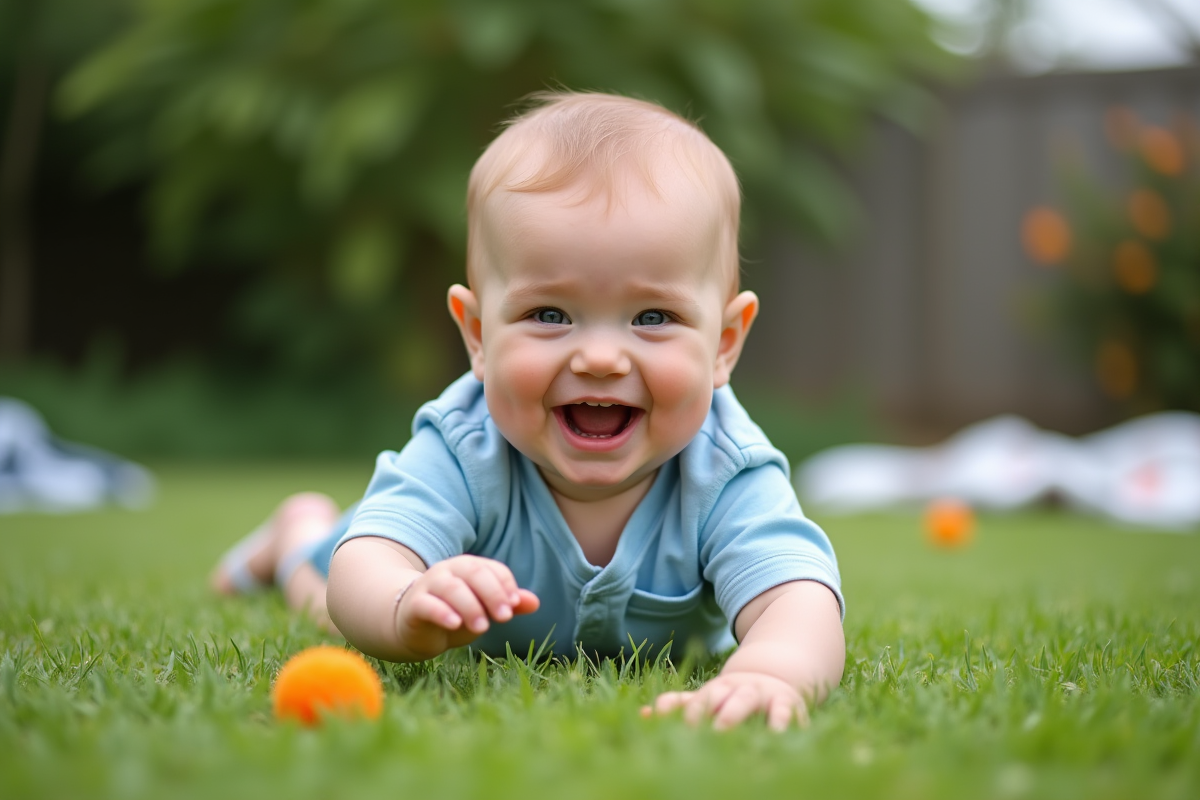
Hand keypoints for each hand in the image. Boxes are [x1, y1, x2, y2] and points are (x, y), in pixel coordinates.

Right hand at [393, 555, 538, 659]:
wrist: (414, 627)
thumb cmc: (455, 613)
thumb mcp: (484, 610)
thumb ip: (507, 604)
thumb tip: (535, 603)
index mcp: (469, 568)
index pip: (492, 569)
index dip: (506, 585)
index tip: (515, 605)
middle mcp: (449, 571)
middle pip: (474, 573)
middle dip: (492, 594)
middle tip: (505, 617)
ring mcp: (429, 585)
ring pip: (451, 587)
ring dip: (470, 606)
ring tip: (482, 628)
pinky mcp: (414, 605)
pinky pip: (427, 604)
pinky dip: (442, 612)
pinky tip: (454, 624)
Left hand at [641, 672, 808, 731]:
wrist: (774, 679)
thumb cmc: (733, 698)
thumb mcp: (708, 700)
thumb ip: (680, 707)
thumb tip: (643, 714)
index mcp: (715, 690)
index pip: (697, 698)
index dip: (687, 711)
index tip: (674, 726)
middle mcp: (734, 689)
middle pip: (718, 695)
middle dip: (705, 710)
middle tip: (693, 731)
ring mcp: (760, 694)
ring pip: (745, 699)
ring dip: (734, 713)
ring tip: (722, 732)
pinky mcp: (786, 703)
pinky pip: (783, 711)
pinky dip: (780, 722)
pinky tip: (774, 737)